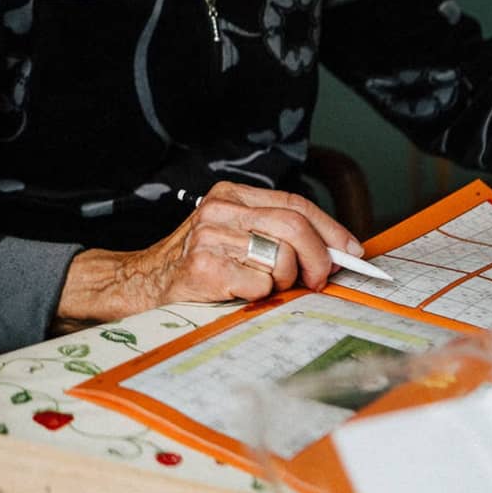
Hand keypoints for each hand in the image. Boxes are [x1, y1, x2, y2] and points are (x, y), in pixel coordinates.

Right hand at [57, 182, 363, 324]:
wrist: (139, 285)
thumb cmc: (196, 266)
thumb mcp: (232, 236)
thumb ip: (275, 235)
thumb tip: (336, 252)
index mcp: (231, 196)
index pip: (295, 204)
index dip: (330, 228)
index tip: (352, 250)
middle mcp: (219, 210)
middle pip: (294, 226)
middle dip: (320, 258)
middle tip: (321, 280)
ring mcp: (209, 237)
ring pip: (281, 258)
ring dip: (284, 282)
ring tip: (264, 286)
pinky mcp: (203, 267)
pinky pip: (260, 284)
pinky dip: (260, 296)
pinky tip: (239, 294)